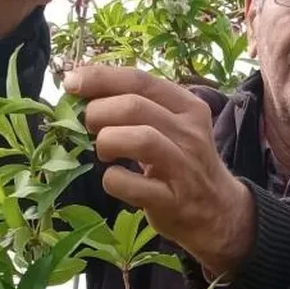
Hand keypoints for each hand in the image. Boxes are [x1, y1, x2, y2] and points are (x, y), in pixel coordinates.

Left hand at [64, 65, 256, 278]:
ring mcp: (183, 167)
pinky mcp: (171, 200)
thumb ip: (138, 107)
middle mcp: (190, 132)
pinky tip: (115, 179)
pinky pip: (130, 184)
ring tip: (104, 150)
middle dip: (98, 112)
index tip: (72, 82)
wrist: (217, 211)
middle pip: (134, 106)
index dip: (101, 78)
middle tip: (89, 126)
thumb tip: (82, 88)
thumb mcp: (171, 127)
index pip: (140, 80)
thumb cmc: (182, 162)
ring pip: (139, 139)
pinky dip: (112, 179)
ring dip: (107, 141)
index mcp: (188, 106)